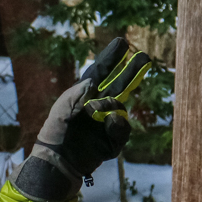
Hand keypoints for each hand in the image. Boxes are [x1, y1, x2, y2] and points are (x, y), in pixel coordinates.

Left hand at [15, 37, 153, 201]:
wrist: (60, 159)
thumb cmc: (57, 131)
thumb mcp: (63, 107)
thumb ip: (79, 92)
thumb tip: (94, 81)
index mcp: (84, 94)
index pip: (100, 71)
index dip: (111, 57)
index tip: (122, 42)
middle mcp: (98, 105)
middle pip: (119, 85)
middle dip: (132, 71)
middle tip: (145, 57)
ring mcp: (107, 122)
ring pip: (121, 108)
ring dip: (112, 107)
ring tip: (100, 115)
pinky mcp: (113, 139)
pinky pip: (123, 128)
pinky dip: (117, 126)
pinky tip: (109, 125)